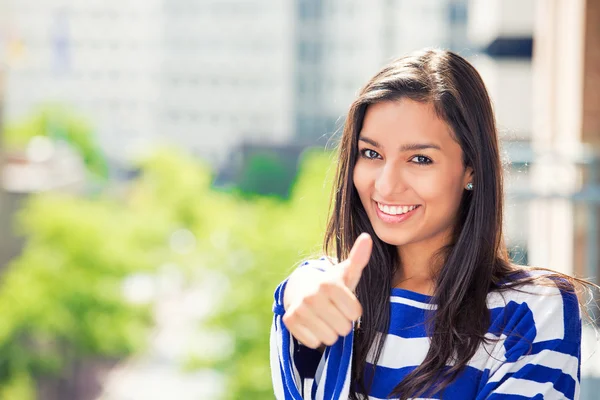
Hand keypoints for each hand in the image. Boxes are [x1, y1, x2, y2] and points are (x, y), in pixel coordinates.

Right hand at [282, 233, 372, 348]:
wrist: (302, 289)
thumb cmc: (332, 285)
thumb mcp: (347, 272)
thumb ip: (359, 258)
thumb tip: (367, 237)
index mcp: (329, 283)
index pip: (355, 314)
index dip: (353, 311)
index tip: (345, 303)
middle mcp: (312, 295)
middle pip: (344, 328)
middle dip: (342, 323)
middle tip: (334, 312)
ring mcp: (299, 308)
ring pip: (329, 338)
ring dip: (330, 332)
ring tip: (325, 318)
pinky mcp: (290, 321)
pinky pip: (314, 342)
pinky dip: (316, 337)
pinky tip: (313, 324)